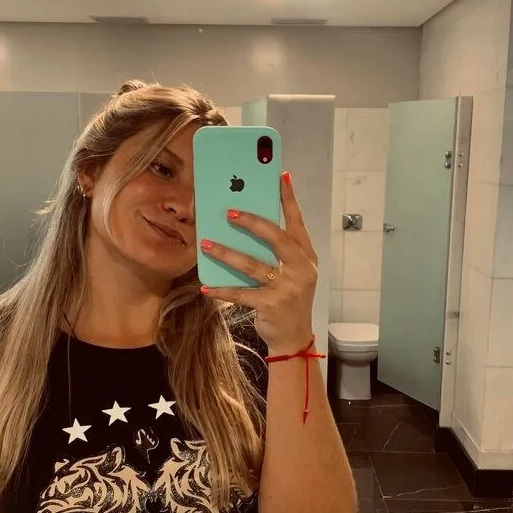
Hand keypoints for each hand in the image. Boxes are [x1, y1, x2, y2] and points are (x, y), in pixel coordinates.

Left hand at [199, 172, 317, 352]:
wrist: (294, 337)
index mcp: (306, 256)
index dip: (289, 198)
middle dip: (252, 222)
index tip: (280, 175)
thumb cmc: (288, 299)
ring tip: (206, 244)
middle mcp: (300, 269)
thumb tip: (249, 225)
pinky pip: (241, 293)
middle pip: (276, 237)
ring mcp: (287, 287)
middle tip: (229, 213)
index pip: (297, 221)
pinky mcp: (271, 304)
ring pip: (252, 264)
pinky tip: (205, 287)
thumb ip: (279, 252)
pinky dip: (221, 290)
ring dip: (226, 253)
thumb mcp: (292, 273)